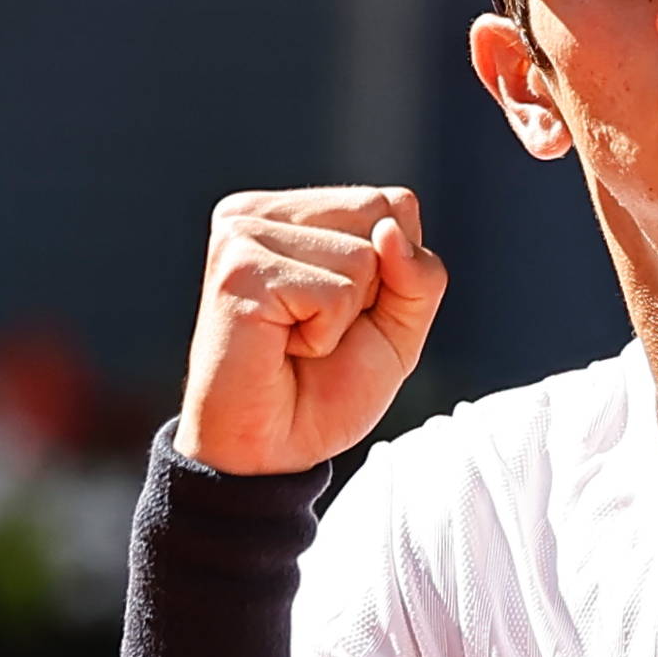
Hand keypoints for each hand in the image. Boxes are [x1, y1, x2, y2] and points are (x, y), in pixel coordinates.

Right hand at [179, 188, 446, 478]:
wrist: (269, 450)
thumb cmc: (322, 389)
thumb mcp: (398, 329)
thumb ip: (418, 275)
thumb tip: (389, 233)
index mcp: (293, 213)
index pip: (391, 205)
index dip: (393, 274)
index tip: (343, 315)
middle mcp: (260, 213)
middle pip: (380, 216)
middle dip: (373, 291)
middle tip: (318, 330)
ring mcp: (242, 235)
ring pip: (362, 256)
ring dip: (343, 319)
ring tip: (296, 340)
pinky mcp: (239, 270)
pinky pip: (334, 294)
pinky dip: (324, 337)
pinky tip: (283, 347)